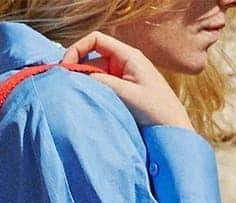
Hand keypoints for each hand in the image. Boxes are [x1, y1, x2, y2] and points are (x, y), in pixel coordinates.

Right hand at [61, 31, 193, 129]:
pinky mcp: (121, 93)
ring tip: (75, 98)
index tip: (66, 67)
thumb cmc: (156, 110)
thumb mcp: (127, 94)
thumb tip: (78, 77)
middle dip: (77, 70)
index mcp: (127, 56)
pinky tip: (85, 104)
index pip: (96, 40)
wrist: (172, 129)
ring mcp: (121, 78)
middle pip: (91, 58)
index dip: (77, 49)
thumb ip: (103, 83)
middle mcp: (123, 63)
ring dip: (83, 85)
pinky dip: (91, 94)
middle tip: (64, 87)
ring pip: (94, 75)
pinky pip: (100, 88)